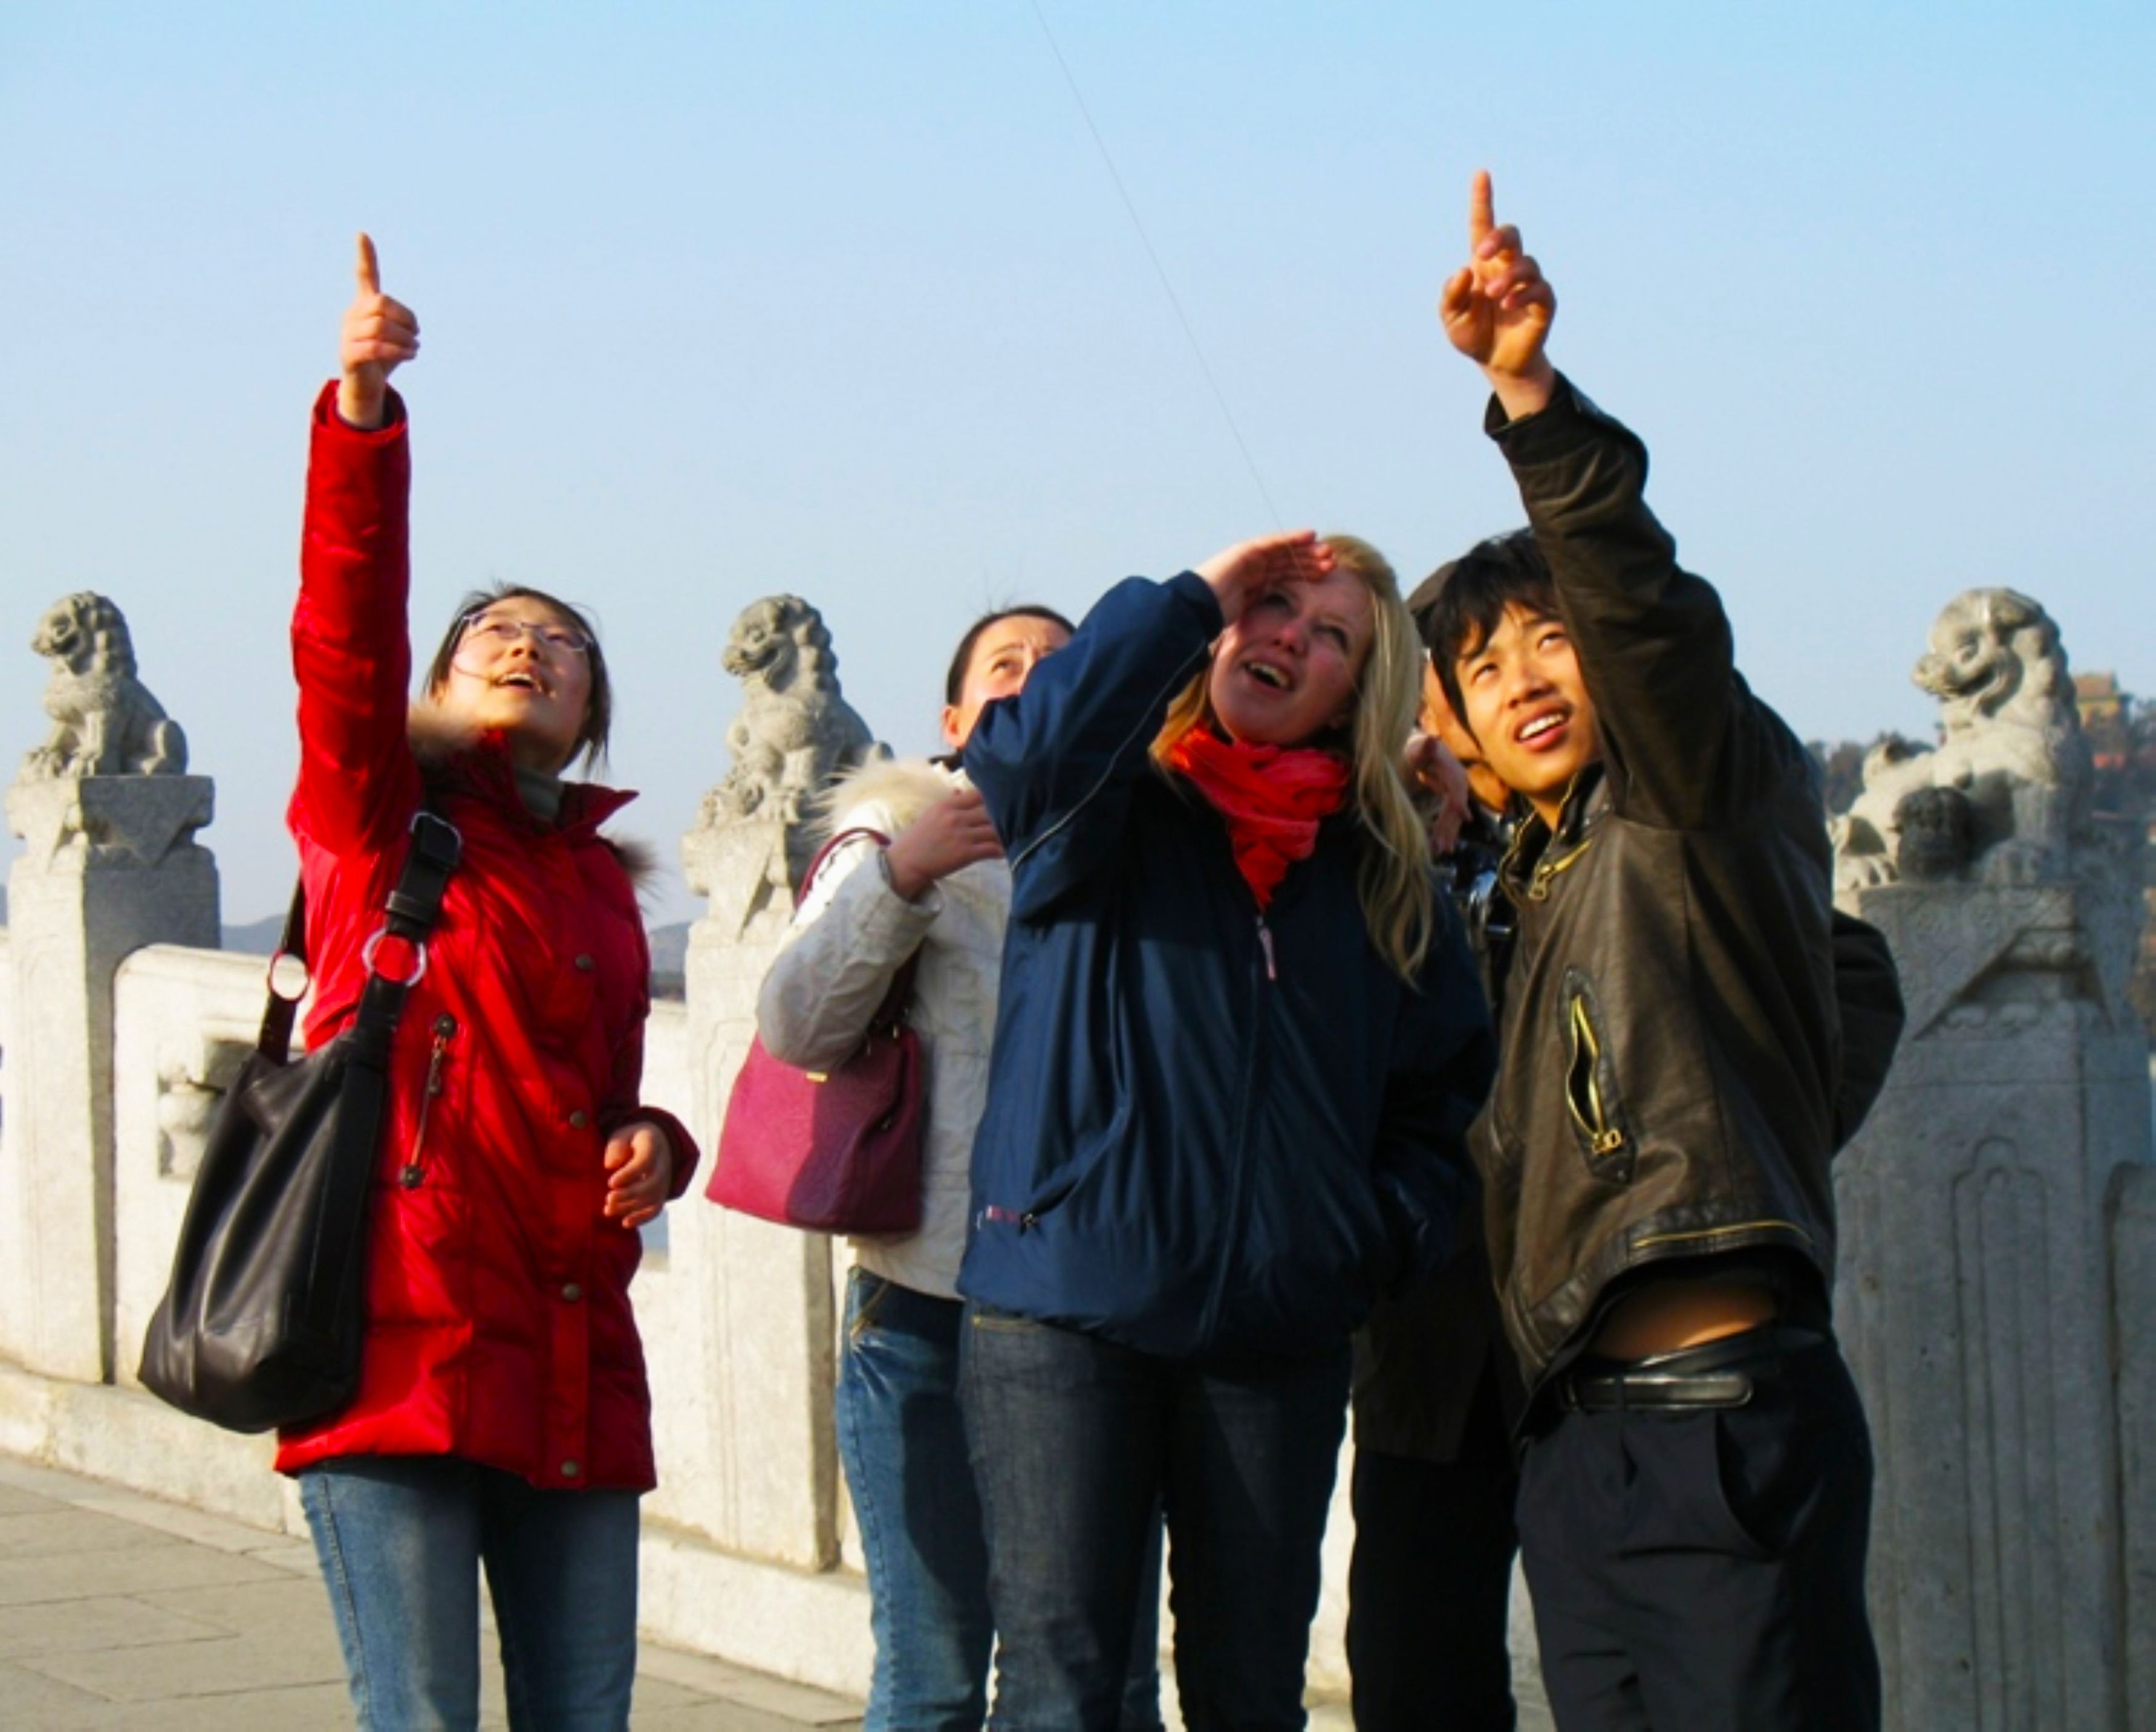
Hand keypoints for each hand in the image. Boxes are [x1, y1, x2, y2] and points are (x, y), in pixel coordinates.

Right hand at [338, 233, 419, 429]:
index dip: (365, 256)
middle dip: (405, 318)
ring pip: (380, 326)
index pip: (364, 276)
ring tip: (414, 348)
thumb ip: (399, 324)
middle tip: (416, 333)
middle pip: (381, 303)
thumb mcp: (393, 336)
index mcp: (363, 306)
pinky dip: (397, 350)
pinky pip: (375, 347)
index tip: (362, 233)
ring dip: (405, 337)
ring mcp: (346, 335)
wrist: (366, 387)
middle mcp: (351, 316)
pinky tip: (409, 354)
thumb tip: (413, 325)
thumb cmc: (382, 357)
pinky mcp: (349, 355)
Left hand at [602, 1121, 672, 1230]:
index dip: (629, 1174)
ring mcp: (665, 1180)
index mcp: (653, 1145)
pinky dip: (642, 1218)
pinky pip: (656, 1208)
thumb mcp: (622, 1135)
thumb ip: (615, 1146)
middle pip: (652, 1183)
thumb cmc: (631, 1139)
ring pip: (653, 1198)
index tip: (611, 1183)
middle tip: (608, 1199)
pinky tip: (625, 1223)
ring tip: (608, 1210)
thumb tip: (610, 1165)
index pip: (645, 1162)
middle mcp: (663, 1164)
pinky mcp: (661, 1193)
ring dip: (631, 1207)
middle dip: (630, 1194)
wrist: (653, 1143)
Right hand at [884, 786, 1001, 900]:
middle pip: (990, 811)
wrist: (905, 863)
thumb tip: (961, 792)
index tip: (1000, 804)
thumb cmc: (917, 839)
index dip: (992, 798)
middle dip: (1003, 816)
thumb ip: (949, 804)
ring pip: (994, 830)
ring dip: (1005, 834)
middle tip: (1013, 821)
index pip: (978, 794)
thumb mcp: (930, 814)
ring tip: (1012, 837)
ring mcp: (962, 835)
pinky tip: (1005, 851)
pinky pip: (992, 849)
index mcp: (947, 805)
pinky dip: (1001, 850)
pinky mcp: (966, 853)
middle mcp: (956, 817)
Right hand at [1192, 529, 1335, 626]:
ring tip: (1327, 552)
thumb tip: (1278, 637)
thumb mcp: (1247, 619)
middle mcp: (1252, 569)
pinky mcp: (1245, 551)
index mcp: (1253, 585)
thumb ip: (1262, 617)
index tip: (1325, 575)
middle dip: (1309, 561)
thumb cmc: (1215, 620)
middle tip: (1332, 562)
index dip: (1305, 573)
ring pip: (1283, 551)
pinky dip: (1292, 538)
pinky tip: (1310, 536)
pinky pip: (1273, 543)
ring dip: (1306, 550)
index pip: (1284, 575)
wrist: (1196, 610)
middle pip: (1286, 562)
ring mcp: (1248, 559)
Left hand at [1406, 730, 1473, 854]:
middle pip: (1456, 807)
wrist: (1417, 749)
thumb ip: (1424, 746)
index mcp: (1451, 769)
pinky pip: (1449, 816)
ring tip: (1442, 851)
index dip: (1461, 802)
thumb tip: (1431, 739)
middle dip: (1451, 827)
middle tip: (1445, 847)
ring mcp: (1454, 791)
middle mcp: (1457, 782)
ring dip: (1448, 834)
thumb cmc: (1415, 748)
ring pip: (1453, 815)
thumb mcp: (1417, 747)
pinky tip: (1439, 845)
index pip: (1458, 788)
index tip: (1466, 818)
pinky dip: (1444, 830)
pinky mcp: (1449, 797)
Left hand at [1438, 170, 1555, 418]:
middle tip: (1482, 253)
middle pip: (1511, 234)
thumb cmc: (1472, 334)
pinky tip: (1508, 305)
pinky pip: (1540, 289)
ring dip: (1508, 276)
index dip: (1482, 200)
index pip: (1483, 226)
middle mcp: (1506, 267)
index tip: (1481, 174)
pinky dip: (1523, 294)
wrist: (1495, 362)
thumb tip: (1464, 270)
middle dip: (1498, 237)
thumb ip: (1450, 295)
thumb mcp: (1451, 318)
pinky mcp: (1543, 303)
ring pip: (1526, 263)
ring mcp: (1527, 283)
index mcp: (1483, 264)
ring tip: (1492, 296)